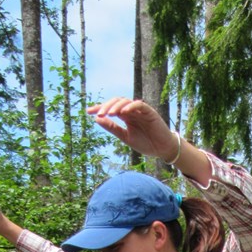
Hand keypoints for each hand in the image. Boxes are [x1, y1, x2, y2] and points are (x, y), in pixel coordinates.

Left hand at [88, 97, 211, 186]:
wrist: (162, 149)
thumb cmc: (146, 143)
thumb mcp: (125, 137)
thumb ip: (113, 128)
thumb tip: (97, 119)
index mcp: (125, 117)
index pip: (110, 109)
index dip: (99, 109)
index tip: (88, 112)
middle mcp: (131, 111)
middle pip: (116, 102)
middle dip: (106, 107)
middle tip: (98, 113)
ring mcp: (140, 110)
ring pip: (126, 102)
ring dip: (116, 106)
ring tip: (109, 114)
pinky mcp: (149, 111)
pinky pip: (139, 105)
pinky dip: (130, 106)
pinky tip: (122, 113)